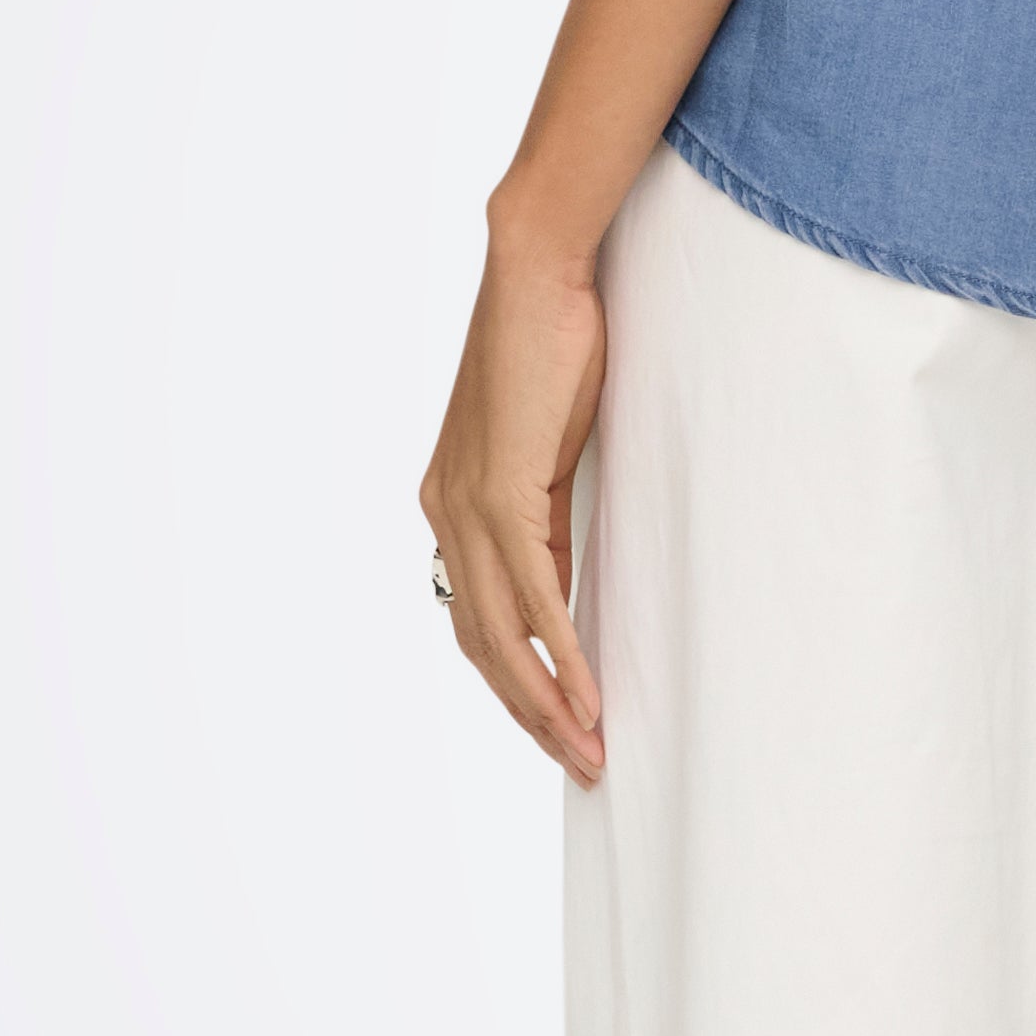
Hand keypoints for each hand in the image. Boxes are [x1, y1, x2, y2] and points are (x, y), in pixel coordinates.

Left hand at [420, 217, 609, 777]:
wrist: (538, 270)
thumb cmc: (555, 343)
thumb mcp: (552, 446)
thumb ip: (549, 512)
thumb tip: (570, 575)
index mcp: (452, 505)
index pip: (479, 620)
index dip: (519, 683)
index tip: (561, 727)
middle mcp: (446, 514)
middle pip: (482, 647)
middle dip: (532, 715)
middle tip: (580, 765)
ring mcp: (467, 507)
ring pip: (501, 638)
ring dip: (547, 704)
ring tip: (589, 750)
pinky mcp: (502, 493)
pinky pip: (533, 599)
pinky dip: (562, 654)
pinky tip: (588, 696)